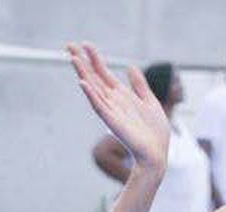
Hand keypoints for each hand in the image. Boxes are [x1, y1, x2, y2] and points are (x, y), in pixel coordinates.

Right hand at [67, 42, 169, 172]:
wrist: (156, 152)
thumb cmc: (154, 132)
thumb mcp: (149, 101)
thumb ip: (139, 85)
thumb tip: (130, 67)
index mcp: (121, 96)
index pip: (103, 73)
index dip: (94, 58)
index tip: (85, 44)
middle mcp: (112, 101)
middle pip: (93, 77)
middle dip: (82, 62)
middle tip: (69, 45)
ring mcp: (111, 111)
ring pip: (93, 89)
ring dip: (83, 73)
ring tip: (74, 59)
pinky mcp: (112, 121)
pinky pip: (99, 106)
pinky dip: (91, 95)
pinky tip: (83, 84)